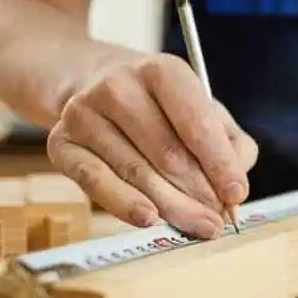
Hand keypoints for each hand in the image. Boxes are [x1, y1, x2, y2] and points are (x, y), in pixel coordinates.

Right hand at [47, 53, 257, 238]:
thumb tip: (235, 186)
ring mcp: (84, 112)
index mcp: (163, 70)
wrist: (93, 83)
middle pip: (168, 154)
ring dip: (172, 206)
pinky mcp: (61, 141)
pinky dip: (124, 203)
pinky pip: (95, 181)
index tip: (237, 195)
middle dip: (199, 194)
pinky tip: (149, 219)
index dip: (220, 164)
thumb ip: (232, 144)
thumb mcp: (205, 109)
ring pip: (136, 172)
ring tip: (198, 226)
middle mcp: (119, 85)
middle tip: (218, 223)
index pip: (197, 123)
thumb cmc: (164, 106)